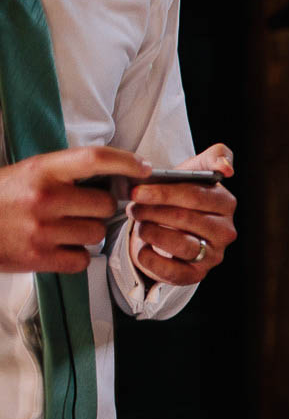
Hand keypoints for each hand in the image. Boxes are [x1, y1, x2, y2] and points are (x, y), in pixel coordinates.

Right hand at [0, 147, 151, 273]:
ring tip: (60, 229)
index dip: (126, 162)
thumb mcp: (27, 173)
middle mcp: (43, 198)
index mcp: (41, 170)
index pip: (94, 159)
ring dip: (87, 233)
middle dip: (99, 209)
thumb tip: (114, 179)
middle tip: (77, 210)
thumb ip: (64, 174)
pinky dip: (75, 256)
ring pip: (97, 233)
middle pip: (105, 205)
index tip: (144, 167)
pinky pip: (83, 259)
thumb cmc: (0, 198)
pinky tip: (56, 247)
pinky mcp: (39, 258)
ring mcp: (41, 230)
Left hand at [128, 143, 237, 284]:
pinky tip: (142, 247)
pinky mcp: (197, 274)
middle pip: (186, 219)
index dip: (164, 194)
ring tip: (139, 224)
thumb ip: (215, 157)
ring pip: (180, 245)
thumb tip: (227, 169)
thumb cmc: (183, 196)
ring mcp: (213, 255)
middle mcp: (225, 231)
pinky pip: (173, 271)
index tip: (137, 191)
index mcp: (226, 203)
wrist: (174, 226)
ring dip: (151, 233)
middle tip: (132, 207)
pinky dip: (151, 259)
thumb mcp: (196, 170)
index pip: (196, 196)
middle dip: (153, 212)